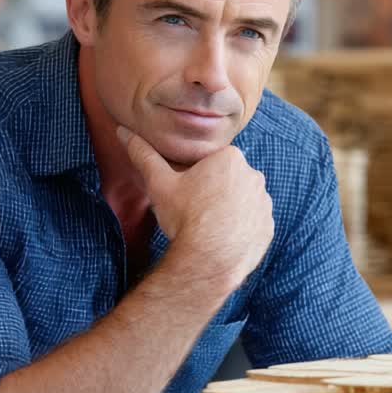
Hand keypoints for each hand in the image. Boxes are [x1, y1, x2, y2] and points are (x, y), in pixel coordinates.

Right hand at [119, 126, 273, 293]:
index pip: (210, 162)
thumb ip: (143, 155)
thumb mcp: (159, 183)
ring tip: (208, 227)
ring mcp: (264, 203)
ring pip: (241, 200)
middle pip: (227, 180)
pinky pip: (253, 223)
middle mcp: (254, 175)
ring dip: (228, 209)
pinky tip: (223, 238)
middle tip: (194, 211)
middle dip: (212, 192)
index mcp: (230, 157)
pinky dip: (241, 228)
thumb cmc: (184, 218)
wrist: (208, 261)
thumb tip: (123, 131)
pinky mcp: (268, 227)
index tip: (185, 194)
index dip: (194, 177)